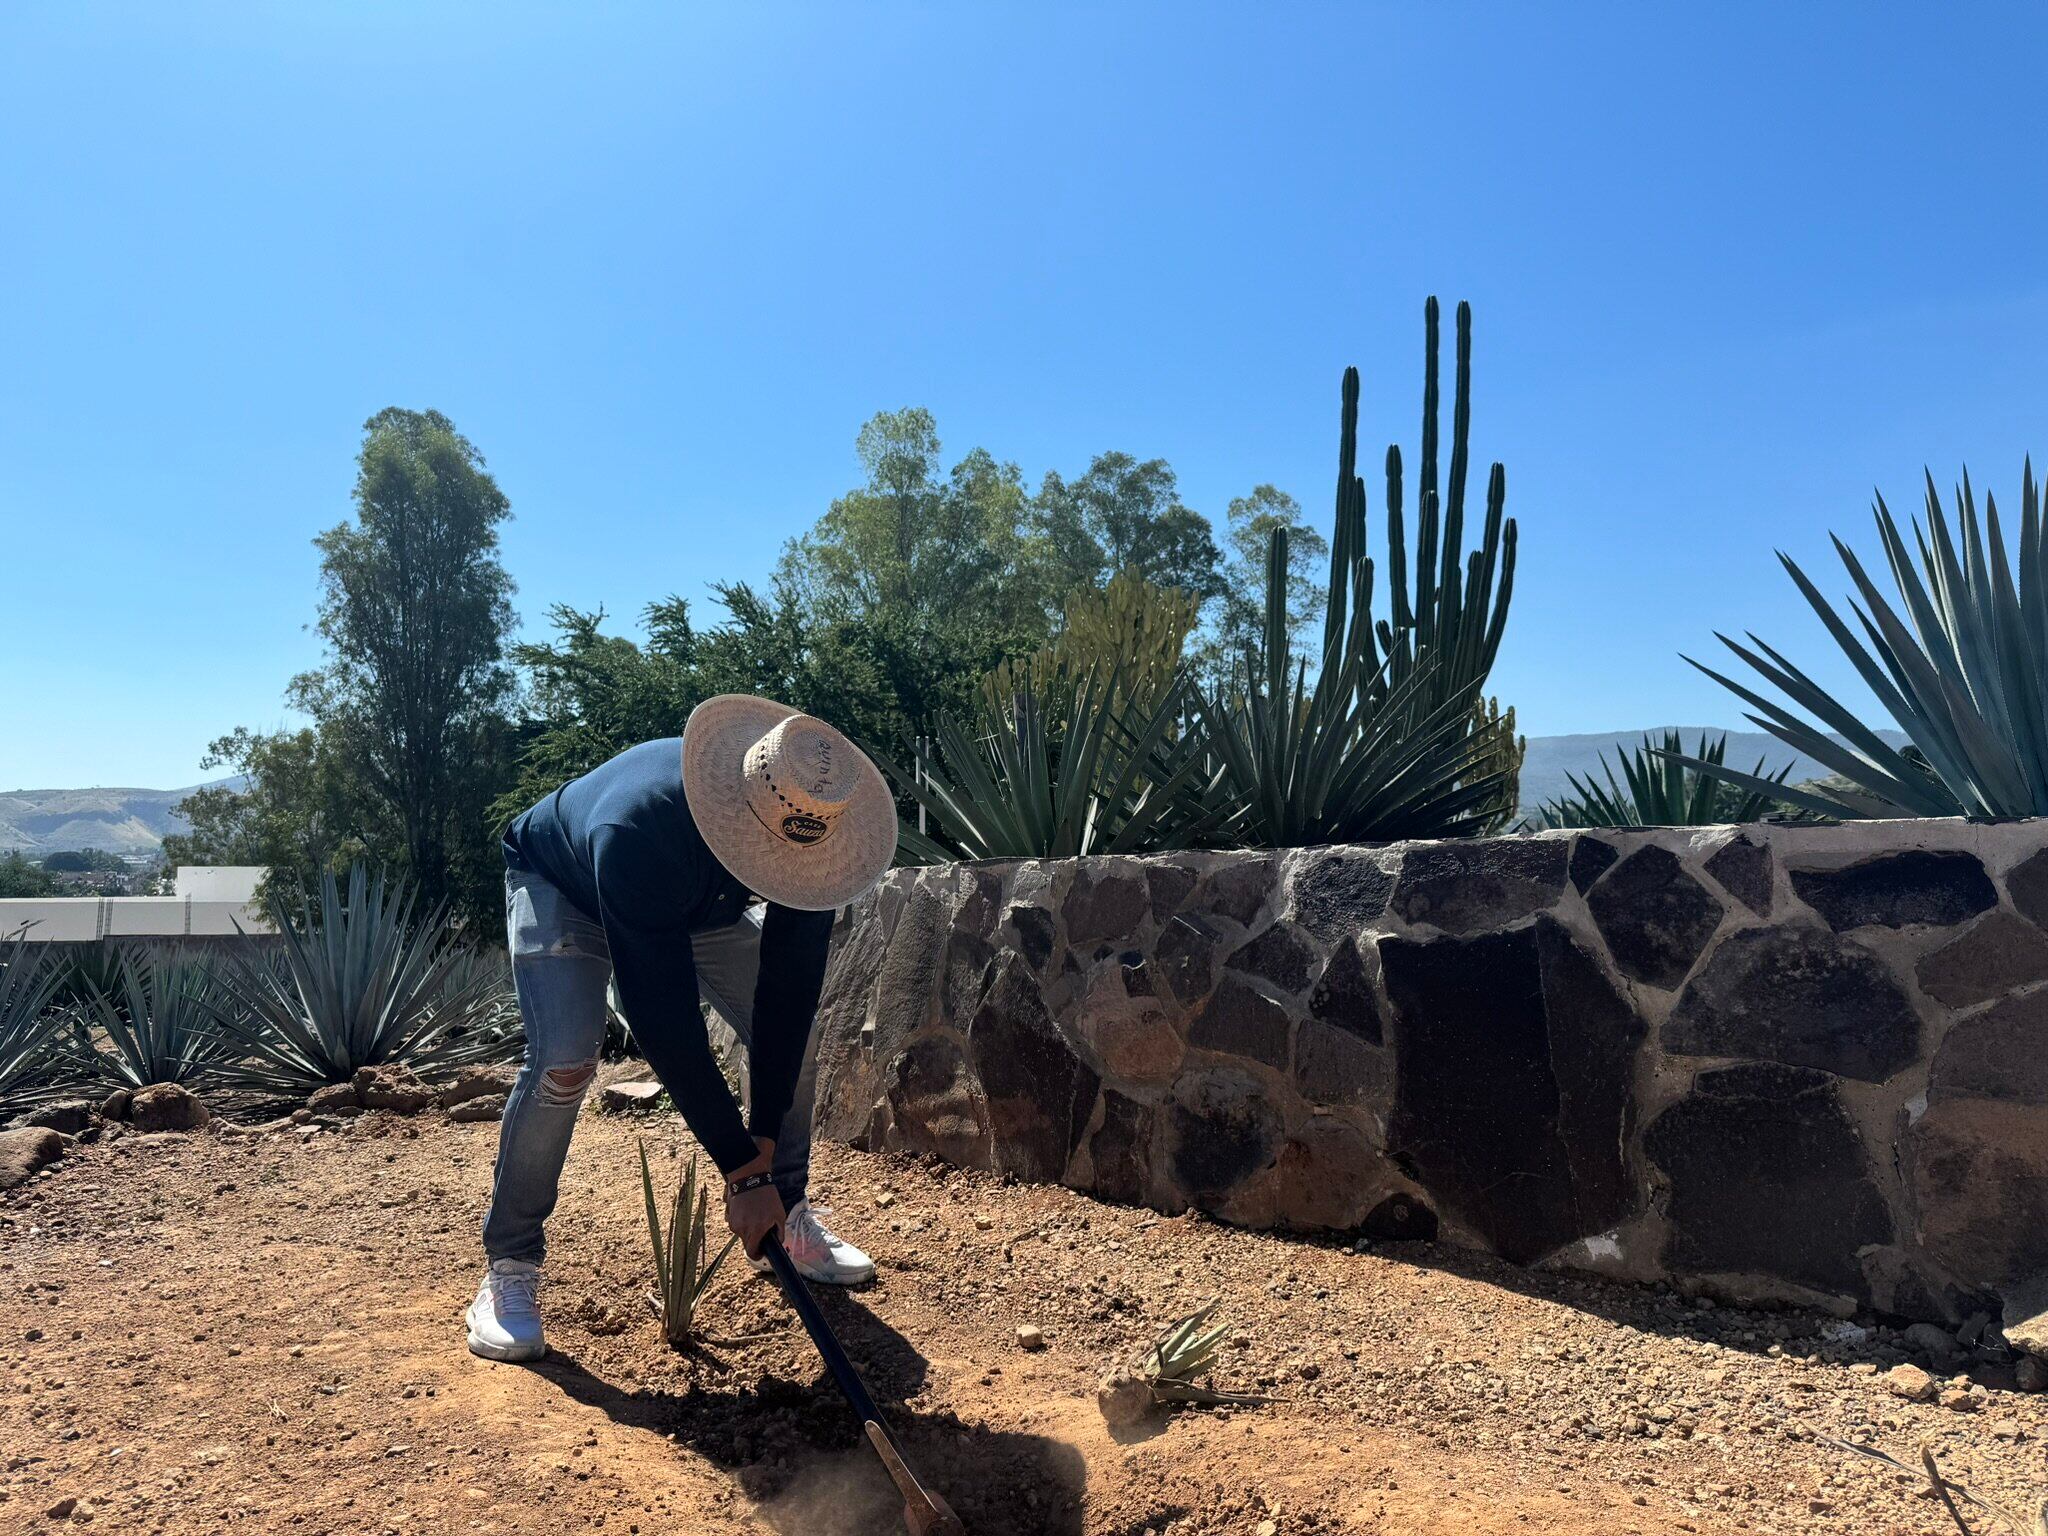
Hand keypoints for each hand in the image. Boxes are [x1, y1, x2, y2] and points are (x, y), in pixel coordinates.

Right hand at [723, 1137, 785, 1260]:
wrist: (750, 1178)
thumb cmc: (767, 1196)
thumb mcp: (779, 1214)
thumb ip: (779, 1232)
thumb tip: (777, 1243)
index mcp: (756, 1230)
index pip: (752, 1252)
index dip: (758, 1254)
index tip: (762, 1252)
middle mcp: (742, 1229)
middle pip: (747, 1243)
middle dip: (755, 1239)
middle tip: (762, 1227)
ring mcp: (733, 1223)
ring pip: (741, 1234)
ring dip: (748, 1229)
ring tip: (755, 1214)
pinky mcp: (729, 1216)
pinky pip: (736, 1225)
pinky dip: (742, 1221)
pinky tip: (747, 1210)